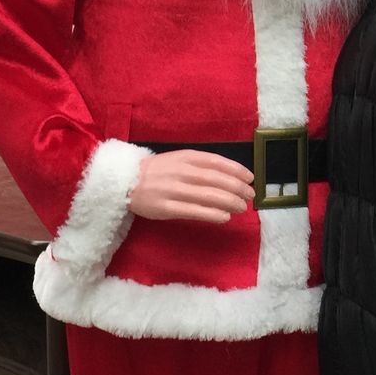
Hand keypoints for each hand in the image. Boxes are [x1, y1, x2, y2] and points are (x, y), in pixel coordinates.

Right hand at [129, 150, 254, 223]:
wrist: (124, 182)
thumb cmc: (156, 171)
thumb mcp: (177, 160)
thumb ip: (200, 165)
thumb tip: (229, 176)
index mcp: (185, 157)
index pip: (216, 162)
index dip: (236, 170)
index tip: (250, 178)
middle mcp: (181, 171)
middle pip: (216, 179)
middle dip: (237, 188)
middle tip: (251, 195)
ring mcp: (173, 190)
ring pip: (208, 196)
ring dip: (229, 202)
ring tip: (242, 207)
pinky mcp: (166, 208)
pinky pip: (194, 211)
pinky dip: (212, 214)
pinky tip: (225, 217)